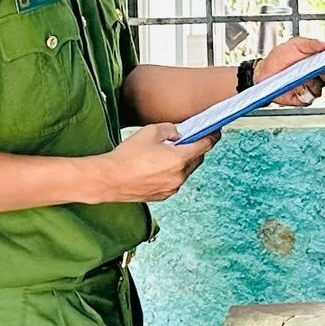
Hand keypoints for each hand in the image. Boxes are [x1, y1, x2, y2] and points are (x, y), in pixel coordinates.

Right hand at [98, 123, 219, 202]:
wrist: (109, 179)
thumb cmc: (127, 156)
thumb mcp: (150, 132)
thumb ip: (170, 129)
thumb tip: (178, 133)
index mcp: (180, 159)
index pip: (204, 146)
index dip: (212, 137)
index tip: (216, 132)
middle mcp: (179, 176)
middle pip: (197, 159)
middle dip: (196, 148)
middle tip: (189, 139)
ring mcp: (171, 188)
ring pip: (186, 171)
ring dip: (183, 162)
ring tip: (168, 153)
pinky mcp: (162, 196)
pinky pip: (175, 181)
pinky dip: (173, 173)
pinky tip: (159, 166)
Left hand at [255, 37, 324, 106]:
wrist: (263, 73)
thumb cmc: (278, 58)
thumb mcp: (294, 45)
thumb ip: (310, 44)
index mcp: (316, 60)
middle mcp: (316, 75)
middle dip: (321, 72)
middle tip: (313, 67)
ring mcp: (310, 88)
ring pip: (319, 88)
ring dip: (310, 83)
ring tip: (300, 76)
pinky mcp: (303, 99)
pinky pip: (309, 98)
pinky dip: (303, 93)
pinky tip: (296, 87)